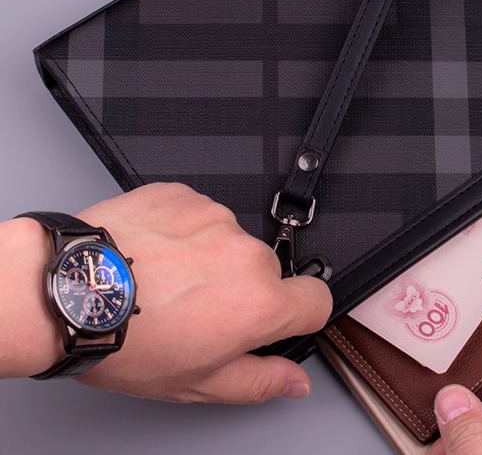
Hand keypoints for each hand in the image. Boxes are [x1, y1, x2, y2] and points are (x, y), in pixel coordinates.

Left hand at [2, 183, 332, 402]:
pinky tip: (153, 255)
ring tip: (164, 280)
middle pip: (268, 271)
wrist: (67, 293)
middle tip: (195, 309)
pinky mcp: (187, 196)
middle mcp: (247, 253)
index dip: (300, 314)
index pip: (318, 299)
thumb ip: (258, 381)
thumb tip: (294, 381)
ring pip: (231, 241)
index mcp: (259, 303)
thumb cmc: (124, 341)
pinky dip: (183, 232)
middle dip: (241, 288)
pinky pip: (200, 215)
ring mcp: (217, 217)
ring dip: (210, 257)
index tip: (276, 319)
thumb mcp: (196, 383)